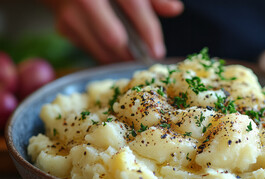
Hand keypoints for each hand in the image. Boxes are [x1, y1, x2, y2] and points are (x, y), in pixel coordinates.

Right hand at [45, 0, 183, 62]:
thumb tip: (176, 10)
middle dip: (133, 55)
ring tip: (134, 60)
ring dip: (121, 59)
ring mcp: (71, 15)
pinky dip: (107, 55)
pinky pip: (92, 50)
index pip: (135, 7)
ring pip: (102, 49)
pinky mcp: (64, 29)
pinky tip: (117, 54)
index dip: (149, 32)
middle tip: (146, 61)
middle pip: (115, 38)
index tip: (158, 52)